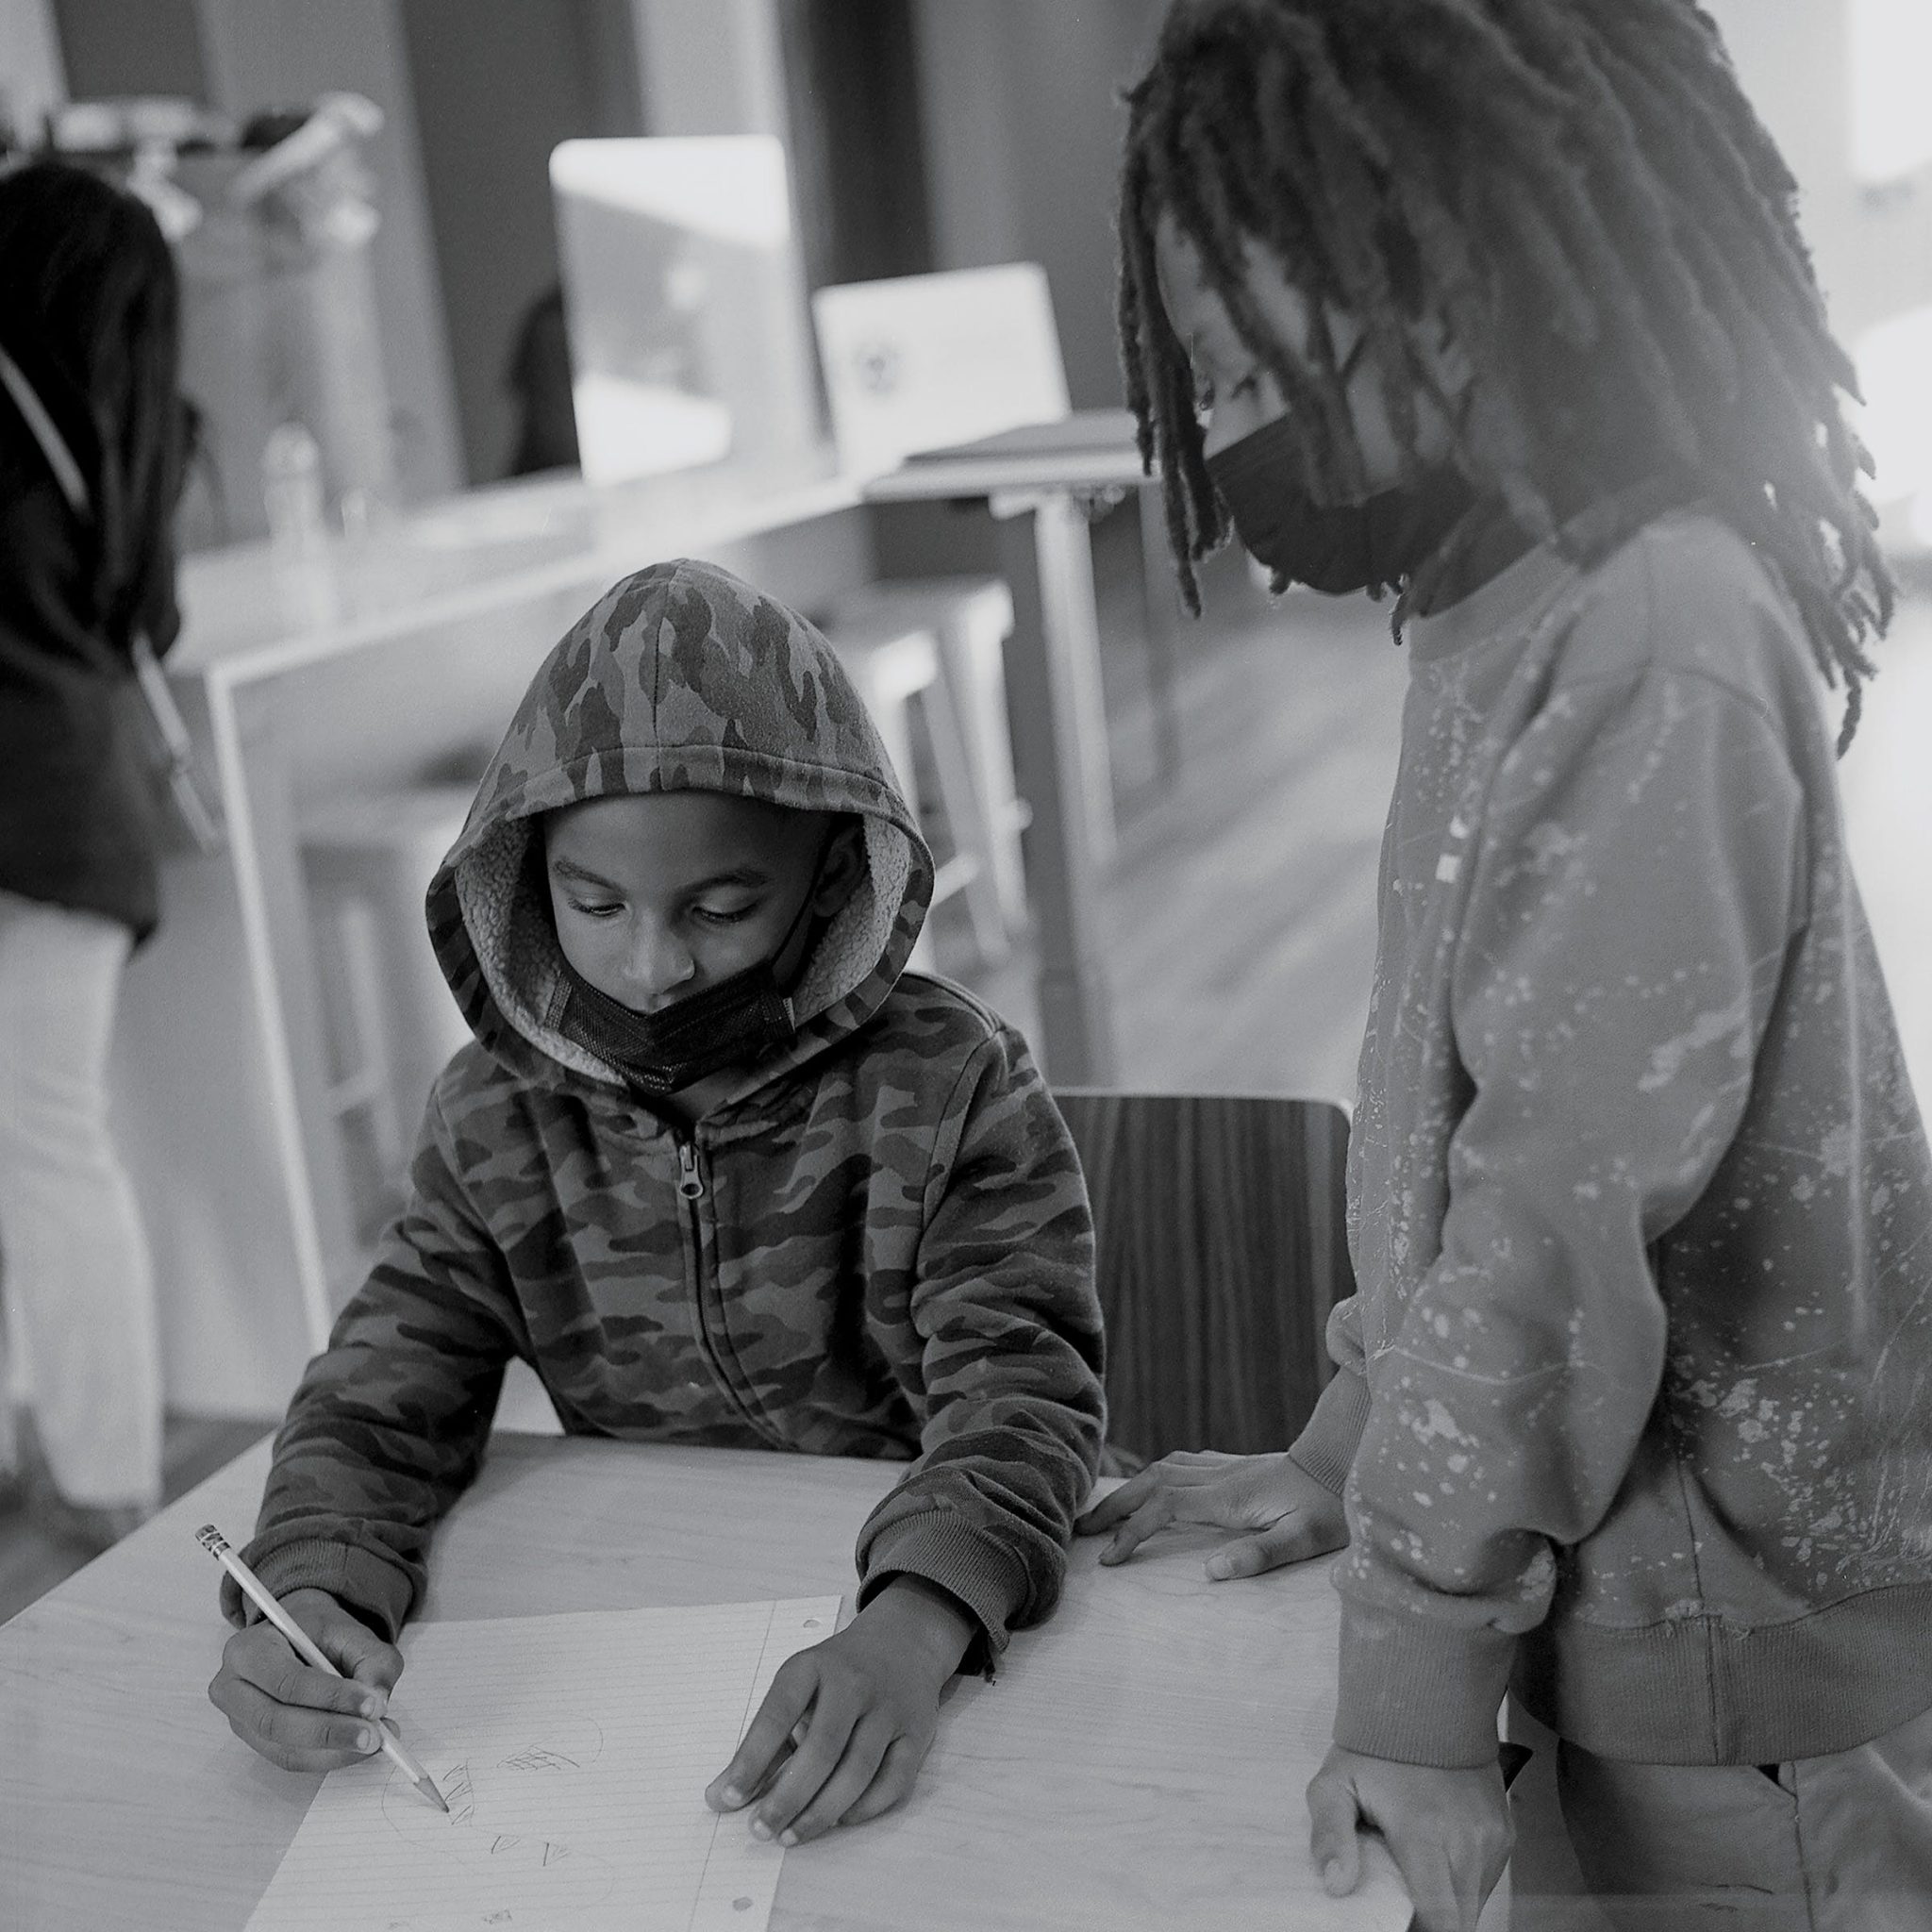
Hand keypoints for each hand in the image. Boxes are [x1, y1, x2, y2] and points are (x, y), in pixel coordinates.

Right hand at [208, 1587, 404, 1773]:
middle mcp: (232, 1688)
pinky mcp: (254, 1743)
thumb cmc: (320, 1633)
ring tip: (373, 1742)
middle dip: (331, 1731)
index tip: (372, 1705)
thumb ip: (372, 1661)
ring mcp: (239, 1721)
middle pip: (277, 1721)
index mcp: (249, 1649)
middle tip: (374, 1734)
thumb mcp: (352, 1632)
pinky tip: (356, 1748)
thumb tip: (378, 1702)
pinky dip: (327, 1758)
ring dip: (333, 1751)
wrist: (298, 1638)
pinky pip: (289, 1759)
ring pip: (283, 1748)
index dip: (330, 1697)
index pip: (287, 1681)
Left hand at [705, 1576, 975, 1843]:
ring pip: (857, 1770)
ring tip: (791, 1835)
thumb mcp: (797, 1687)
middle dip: (787, 1796)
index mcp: (813, 1666)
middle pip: (821, 1748)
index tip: (728, 1797)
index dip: (752, 1758)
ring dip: (822, 1811)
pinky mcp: (917, 1732)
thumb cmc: (838, 1673)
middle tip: (762, 1829)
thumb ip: (762, 1742)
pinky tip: (840, 1820)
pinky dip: (865, 1808)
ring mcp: (889, 1707)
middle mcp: (853, 1683)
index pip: (778, 1713)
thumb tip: (718, 1796)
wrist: (904, 1640)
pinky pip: (894, 1781)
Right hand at [1075, 1450, 1346, 1577]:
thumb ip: (1259, 1555)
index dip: (1132, 1531)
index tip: (1110, 1559)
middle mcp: (1218, 1477)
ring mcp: (1225, 1467)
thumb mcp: (1304, 1539)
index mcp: (1228, 1497)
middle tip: (1080, 1530)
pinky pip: (1180, 1464)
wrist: (1345, 1461)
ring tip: (1105, 1509)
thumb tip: (1211, 1572)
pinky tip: (1152, 1483)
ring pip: (1162, 1468)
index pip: (1163, 1508)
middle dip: (1114, 1506)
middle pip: (1151, 1482)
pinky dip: (1154, 1474)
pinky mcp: (1234, 1465)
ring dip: (1129, 1487)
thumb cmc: (1330, 1507)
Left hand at [1307, 1745, 1511, 1931]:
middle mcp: (1468, 1839)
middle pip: (1461, 1919)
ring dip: (1449, 1903)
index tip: (1398, 1924)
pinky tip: (1437, 1860)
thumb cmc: (1375, 1746)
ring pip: (1475, 1901)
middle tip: (1402, 1904)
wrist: (1426, 1700)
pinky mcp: (1505, 1830)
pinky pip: (1487, 1878)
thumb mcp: (1334, 1782)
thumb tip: (1337, 1886)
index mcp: (1423, 1831)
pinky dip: (1464, 1882)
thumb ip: (1329, 1834)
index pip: (1440, 1920)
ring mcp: (1491, 1835)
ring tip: (1416, 1876)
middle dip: (1433, 1923)